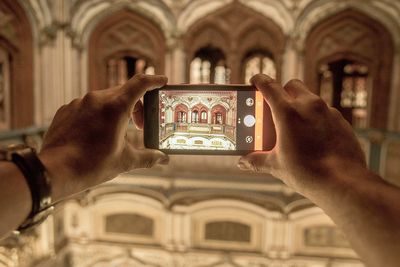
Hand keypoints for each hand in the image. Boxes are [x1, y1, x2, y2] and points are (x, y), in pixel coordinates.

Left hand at [39, 74, 168, 200]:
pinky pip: (88, 105)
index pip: (140, 83)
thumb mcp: (125, 161)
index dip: (154, 81)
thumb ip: (148, 157)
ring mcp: (79, 103)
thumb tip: (164, 158)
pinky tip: (96, 134)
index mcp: (116, 107)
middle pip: (124, 91)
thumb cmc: (91, 165)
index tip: (162, 81)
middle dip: (137, 105)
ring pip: (105, 98)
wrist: (55, 171)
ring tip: (117, 132)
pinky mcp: (66, 110)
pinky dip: (98, 114)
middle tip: (140, 125)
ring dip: (117, 110)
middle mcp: (97, 99)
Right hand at [239, 74, 366, 195]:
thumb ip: (257, 160)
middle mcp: (309, 106)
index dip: (259, 81)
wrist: (343, 183)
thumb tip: (243, 161)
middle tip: (275, 109)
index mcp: (288, 112)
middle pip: (291, 85)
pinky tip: (313, 137)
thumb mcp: (276, 165)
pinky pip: (325, 112)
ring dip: (299, 106)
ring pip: (310, 98)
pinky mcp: (341, 121)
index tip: (255, 81)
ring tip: (294, 127)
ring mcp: (328, 112)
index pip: (269, 86)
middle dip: (282, 92)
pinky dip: (316, 118)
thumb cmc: (308, 172)